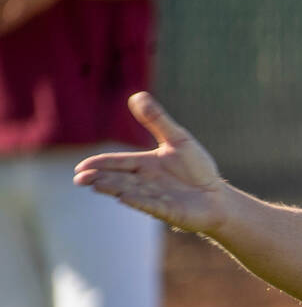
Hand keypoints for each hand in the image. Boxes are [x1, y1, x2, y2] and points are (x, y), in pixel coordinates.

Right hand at [75, 92, 228, 233]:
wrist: (217, 197)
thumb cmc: (197, 170)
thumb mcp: (178, 139)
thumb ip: (157, 120)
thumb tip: (136, 95)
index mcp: (145, 165)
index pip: (117, 162)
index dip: (100, 164)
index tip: (82, 167)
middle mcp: (146, 182)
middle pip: (118, 179)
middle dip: (99, 178)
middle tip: (80, 178)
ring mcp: (156, 198)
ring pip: (131, 191)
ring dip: (114, 188)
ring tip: (96, 185)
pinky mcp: (170, 211)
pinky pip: (152, 205)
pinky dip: (139, 201)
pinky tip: (124, 198)